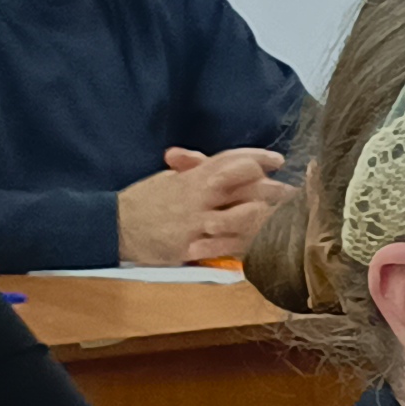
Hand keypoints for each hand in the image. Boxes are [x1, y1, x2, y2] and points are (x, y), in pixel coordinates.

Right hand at [116, 146, 296, 264]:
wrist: (113, 226)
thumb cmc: (143, 201)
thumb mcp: (169, 179)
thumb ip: (194, 170)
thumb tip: (211, 159)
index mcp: (193, 177)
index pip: (232, 160)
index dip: (258, 158)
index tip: (277, 160)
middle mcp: (197, 197)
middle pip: (244, 187)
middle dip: (272, 188)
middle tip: (292, 192)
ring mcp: (194, 223)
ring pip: (239, 217)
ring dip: (263, 217)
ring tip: (281, 218)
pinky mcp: (189, 247)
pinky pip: (222, 247)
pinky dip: (242, 245)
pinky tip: (259, 245)